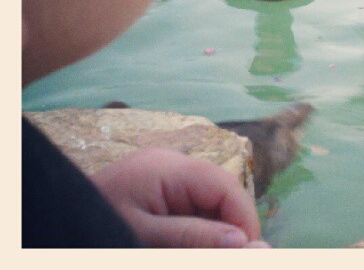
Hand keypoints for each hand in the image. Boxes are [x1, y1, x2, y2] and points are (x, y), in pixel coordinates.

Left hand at [91, 148, 268, 247]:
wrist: (48, 220)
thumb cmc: (93, 228)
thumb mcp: (145, 240)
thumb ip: (198, 241)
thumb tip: (254, 247)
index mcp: (168, 167)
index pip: (225, 186)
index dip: (245, 220)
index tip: (252, 258)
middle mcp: (171, 165)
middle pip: (219, 194)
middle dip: (230, 230)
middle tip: (226, 259)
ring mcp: (164, 177)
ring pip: (208, 204)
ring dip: (213, 234)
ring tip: (203, 251)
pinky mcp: (157, 191)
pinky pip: (190, 209)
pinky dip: (195, 233)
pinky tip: (186, 247)